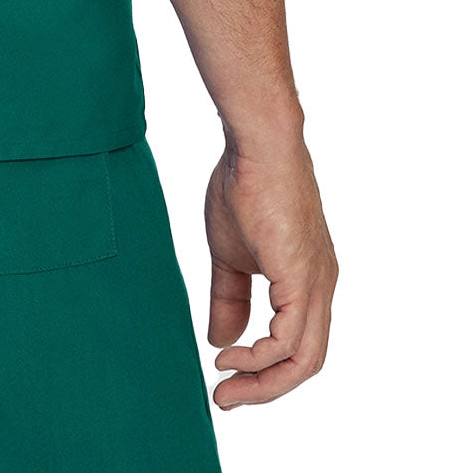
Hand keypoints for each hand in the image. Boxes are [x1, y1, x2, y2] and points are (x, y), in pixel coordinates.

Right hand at [205, 133, 337, 407]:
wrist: (255, 145)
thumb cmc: (243, 186)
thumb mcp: (229, 253)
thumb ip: (229, 296)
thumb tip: (221, 338)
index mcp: (307, 281)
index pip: (297, 345)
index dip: (263, 370)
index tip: (223, 375)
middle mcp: (321, 287)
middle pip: (306, 362)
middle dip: (264, 388)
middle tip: (225, 398)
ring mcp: (317, 283)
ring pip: (304, 359)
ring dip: (263, 381)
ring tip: (225, 385)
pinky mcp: (304, 277)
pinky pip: (291, 340)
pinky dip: (261, 357)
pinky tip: (231, 354)